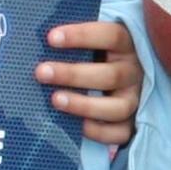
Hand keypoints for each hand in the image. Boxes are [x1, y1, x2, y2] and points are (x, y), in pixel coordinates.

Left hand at [37, 17, 140, 147]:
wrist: (115, 82)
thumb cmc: (94, 55)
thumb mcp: (91, 42)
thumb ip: (72, 41)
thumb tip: (36, 40)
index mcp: (126, 45)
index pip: (111, 36)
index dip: (82, 36)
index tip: (51, 38)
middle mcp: (133, 72)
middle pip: (111, 75)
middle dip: (73, 74)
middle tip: (41, 72)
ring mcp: (134, 99)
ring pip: (118, 107)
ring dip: (84, 104)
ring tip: (55, 100)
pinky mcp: (131, 123)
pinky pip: (120, 133)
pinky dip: (100, 132)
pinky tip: (78, 127)